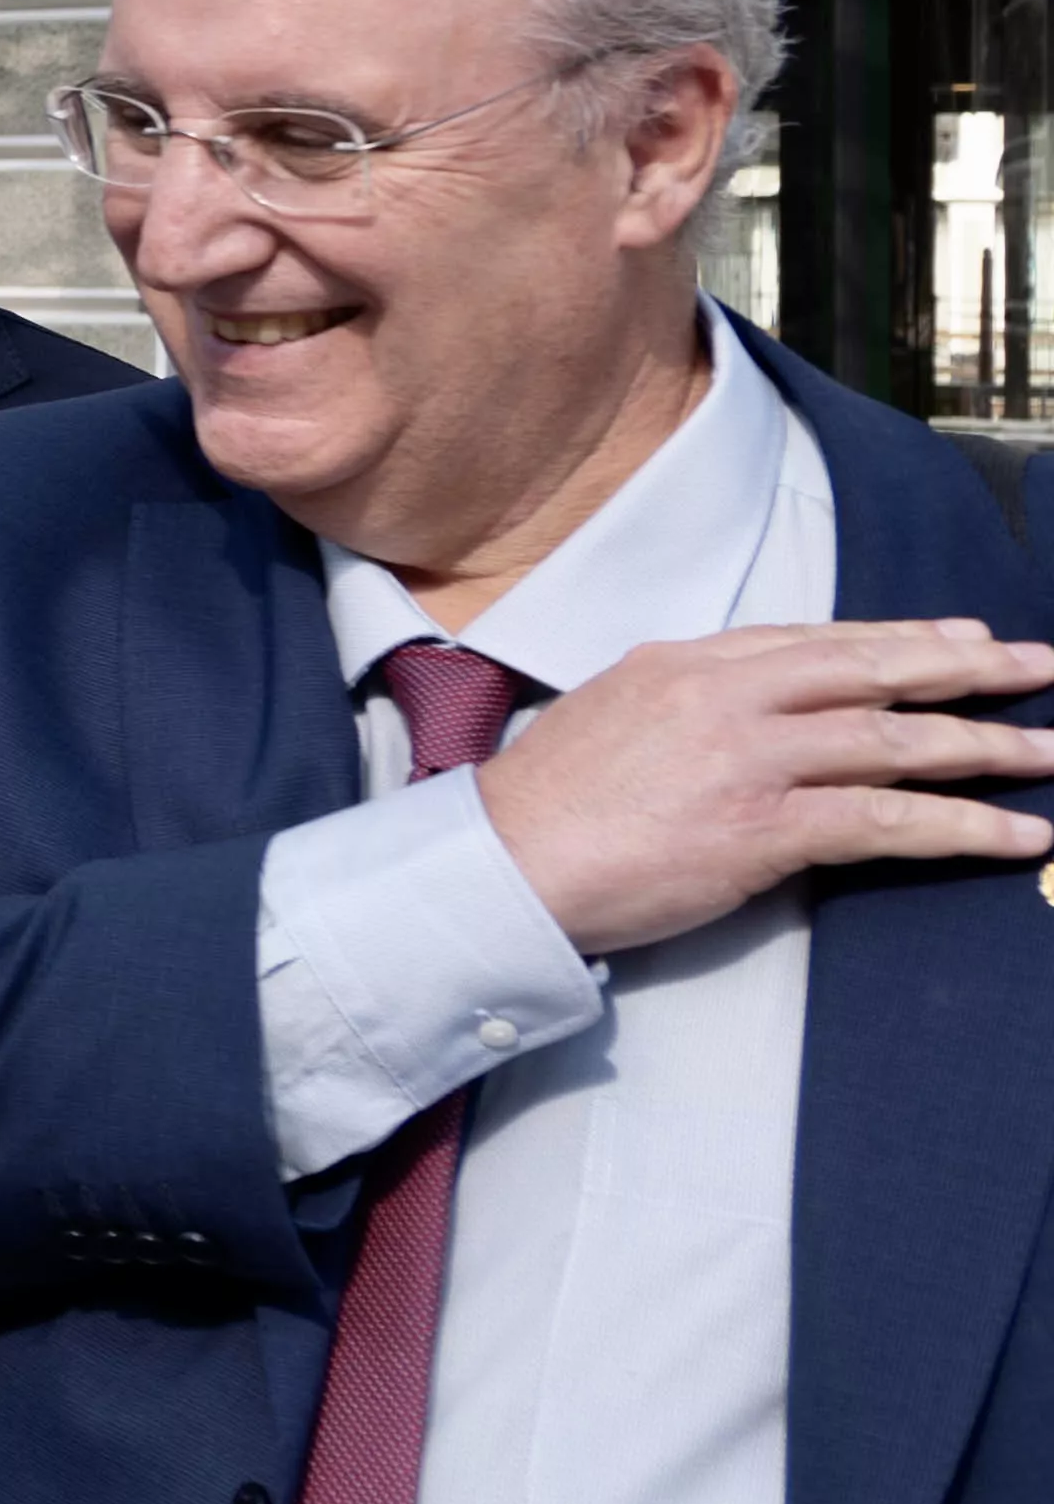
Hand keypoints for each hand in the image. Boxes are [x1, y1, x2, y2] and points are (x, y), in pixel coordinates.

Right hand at [473, 618, 1053, 954]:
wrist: (504, 864)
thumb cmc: (547, 805)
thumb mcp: (616, 712)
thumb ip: (691, 700)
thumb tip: (756, 708)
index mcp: (688, 662)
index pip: (819, 640)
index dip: (902, 638)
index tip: (965, 639)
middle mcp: (728, 696)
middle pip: (875, 671)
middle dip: (971, 671)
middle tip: (1043, 669)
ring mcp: (751, 760)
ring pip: (896, 740)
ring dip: (988, 748)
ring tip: (1049, 754)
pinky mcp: (766, 829)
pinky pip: (889, 821)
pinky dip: (964, 826)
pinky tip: (1018, 834)